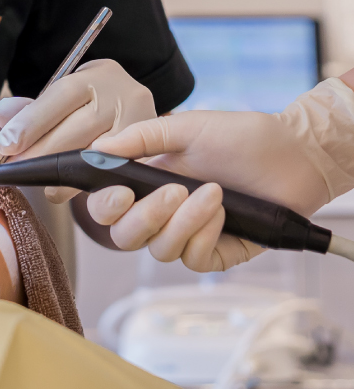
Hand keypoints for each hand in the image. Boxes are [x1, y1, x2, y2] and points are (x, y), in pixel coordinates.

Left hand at [0, 59, 155, 201]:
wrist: (133, 105)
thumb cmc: (89, 101)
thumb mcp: (63, 94)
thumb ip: (31, 106)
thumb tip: (3, 115)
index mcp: (97, 75)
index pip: (60, 95)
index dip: (31, 122)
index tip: (6, 145)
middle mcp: (123, 96)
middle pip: (79, 128)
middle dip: (43, 152)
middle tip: (18, 168)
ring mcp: (143, 125)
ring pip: (98, 155)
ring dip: (65, 174)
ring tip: (42, 184)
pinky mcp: (153, 153)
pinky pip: (115, 173)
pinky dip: (88, 184)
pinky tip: (68, 190)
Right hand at [85, 110, 333, 271]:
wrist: (291, 153)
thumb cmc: (238, 136)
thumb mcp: (183, 128)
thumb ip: (138, 138)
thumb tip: (96, 149)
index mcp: (145, 180)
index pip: (107, 206)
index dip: (104, 206)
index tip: (120, 192)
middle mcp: (162, 211)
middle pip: (125, 236)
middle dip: (145, 217)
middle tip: (173, 191)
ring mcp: (189, 233)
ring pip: (160, 249)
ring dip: (183, 223)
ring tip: (211, 194)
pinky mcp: (219, 251)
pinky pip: (195, 260)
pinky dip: (204, 237)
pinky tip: (221, 212)